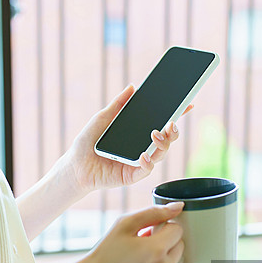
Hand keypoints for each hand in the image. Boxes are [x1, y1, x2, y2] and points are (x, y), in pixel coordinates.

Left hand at [61, 85, 191, 195]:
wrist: (74, 166)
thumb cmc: (87, 143)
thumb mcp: (102, 118)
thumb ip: (118, 104)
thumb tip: (132, 86)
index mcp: (137, 134)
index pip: (161, 123)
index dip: (176, 115)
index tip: (187, 104)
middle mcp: (142, 147)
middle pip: (166, 140)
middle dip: (173, 131)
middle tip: (171, 123)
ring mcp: (138, 162)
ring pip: (160, 154)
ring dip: (163, 144)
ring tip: (156, 134)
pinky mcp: (131, 176)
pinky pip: (146, 170)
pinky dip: (148, 162)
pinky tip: (144, 155)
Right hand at [78, 202, 187, 262]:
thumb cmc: (108, 251)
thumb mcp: (125, 224)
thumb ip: (154, 212)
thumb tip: (179, 207)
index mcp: (156, 250)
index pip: (177, 229)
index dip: (162, 227)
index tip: (147, 232)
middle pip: (180, 244)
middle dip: (165, 241)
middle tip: (143, 245)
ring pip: (181, 260)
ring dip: (169, 257)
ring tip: (148, 258)